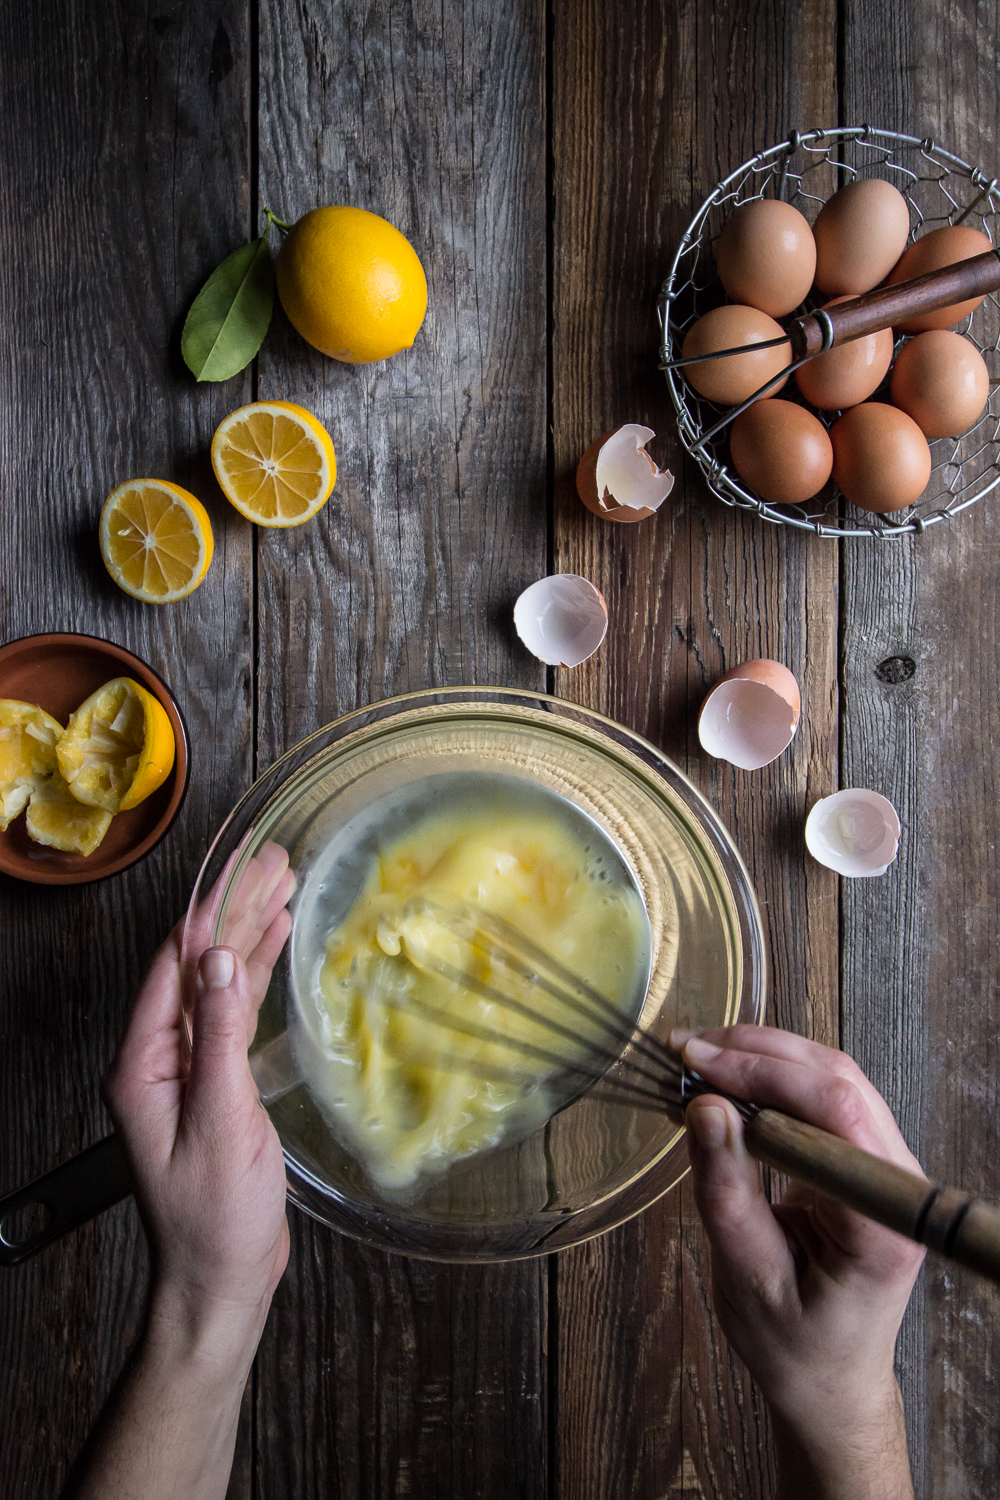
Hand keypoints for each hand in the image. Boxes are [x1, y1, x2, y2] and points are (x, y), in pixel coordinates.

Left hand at [102, 842, 295, 1362]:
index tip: (243, 867)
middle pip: (198, 965)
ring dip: (250, 933)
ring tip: (284, 883)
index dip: (210, 911)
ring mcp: (188, 1069)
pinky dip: (257, 973)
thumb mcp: (220, 1122)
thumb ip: (220, 1037)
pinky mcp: (217, 1084)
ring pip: (220, 982)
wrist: (219, 1281)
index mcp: (143, 1064)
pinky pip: (235, 1013)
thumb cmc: (213, 1219)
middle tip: (274, 859)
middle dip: (235, 909)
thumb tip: (222, 961)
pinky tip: (277, 943)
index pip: (174, 965)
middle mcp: (159, 1058)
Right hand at [674, 1026, 923, 1499]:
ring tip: (697, 1059)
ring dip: (761, 1058)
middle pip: (837, 1080)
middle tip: (686, 1053)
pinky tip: (726, 1079)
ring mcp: (885, 1166)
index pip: (837, 1112)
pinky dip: (770, 1078)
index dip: (766, 1075)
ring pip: (830, 1076)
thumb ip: (727, 1192)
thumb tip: (706, 1108)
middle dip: (757, 1054)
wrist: (827, 1378)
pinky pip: (822, 1096)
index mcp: (883, 1221)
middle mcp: (896, 1182)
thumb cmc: (794, 1346)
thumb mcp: (748, 1277)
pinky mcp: (861, 1158)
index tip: (700, 1066)